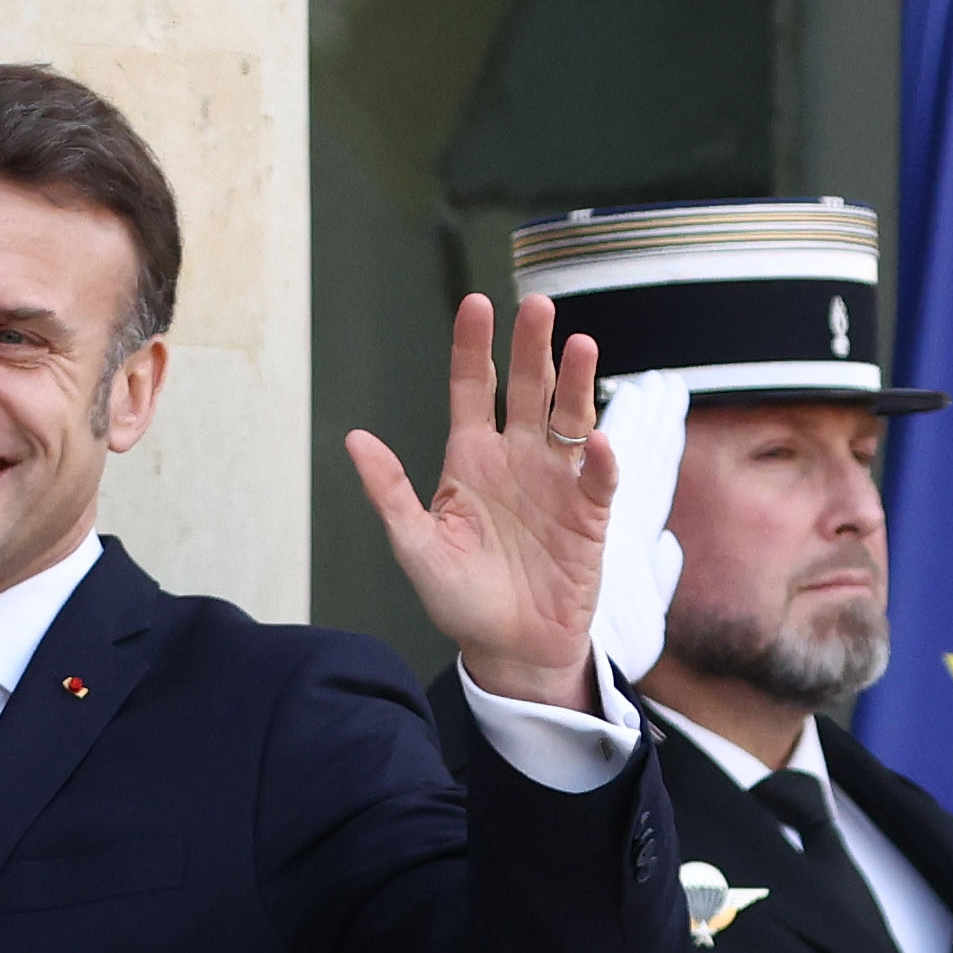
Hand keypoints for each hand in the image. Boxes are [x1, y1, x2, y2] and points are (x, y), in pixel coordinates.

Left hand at [338, 291, 613, 711]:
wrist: (509, 649)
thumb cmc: (459, 597)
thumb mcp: (415, 546)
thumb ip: (389, 493)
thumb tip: (355, 439)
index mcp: (470, 458)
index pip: (473, 389)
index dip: (473, 348)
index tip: (475, 304)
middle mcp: (516, 458)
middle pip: (528, 389)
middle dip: (532, 347)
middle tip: (535, 305)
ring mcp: (556, 481)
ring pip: (570, 417)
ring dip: (577, 383)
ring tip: (580, 344)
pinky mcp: (589, 513)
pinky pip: (597, 478)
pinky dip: (597, 459)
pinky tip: (593, 442)